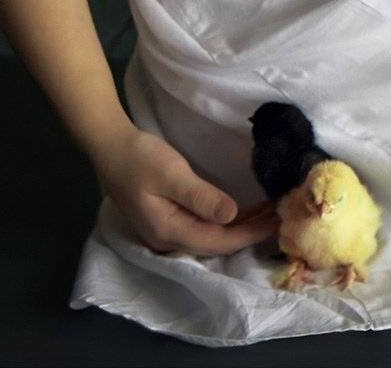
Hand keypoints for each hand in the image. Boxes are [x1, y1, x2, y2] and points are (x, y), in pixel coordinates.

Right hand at [90, 125, 280, 255]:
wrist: (110, 147)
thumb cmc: (139, 158)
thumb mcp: (171, 174)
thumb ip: (201, 197)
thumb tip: (232, 216)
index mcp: (169, 232)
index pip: (218, 241)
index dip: (249, 233)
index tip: (277, 222)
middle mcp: (168, 239)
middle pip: (216, 244)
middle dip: (249, 232)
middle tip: (280, 217)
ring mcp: (167, 231)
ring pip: (211, 236)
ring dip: (240, 226)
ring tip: (268, 213)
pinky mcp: (169, 218)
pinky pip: (203, 226)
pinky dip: (225, 220)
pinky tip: (242, 211)